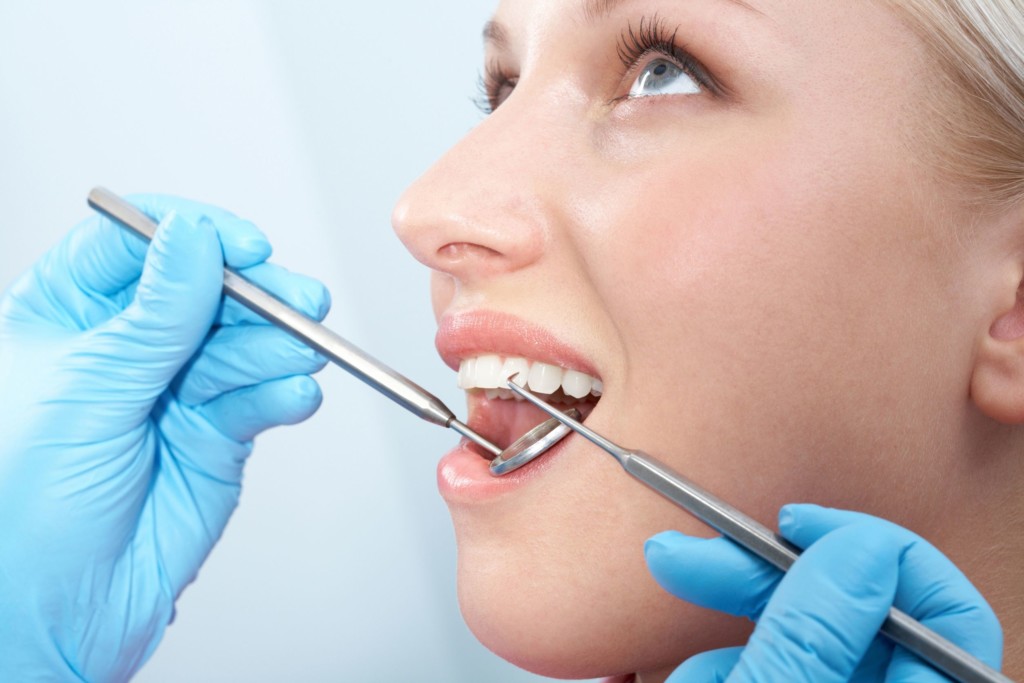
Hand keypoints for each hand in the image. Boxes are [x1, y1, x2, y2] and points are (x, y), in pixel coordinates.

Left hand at [0, 196, 329, 680]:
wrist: (55, 614)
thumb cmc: (22, 506)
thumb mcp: (85, 390)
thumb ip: (153, 315)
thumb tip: (194, 238)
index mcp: (66, 314)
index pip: (136, 243)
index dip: (193, 235)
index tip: (240, 245)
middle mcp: (125, 345)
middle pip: (205, 289)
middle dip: (256, 294)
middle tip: (298, 302)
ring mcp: (175, 389)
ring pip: (242, 343)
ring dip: (277, 348)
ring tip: (298, 357)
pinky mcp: (216, 434)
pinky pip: (259, 399)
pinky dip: (283, 395)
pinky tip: (291, 396)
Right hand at [644, 504, 1002, 681]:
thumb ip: (814, 636)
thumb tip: (858, 550)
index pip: (946, 612)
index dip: (878, 553)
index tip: (801, 527)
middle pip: (852, 604)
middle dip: (765, 568)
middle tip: (700, 550)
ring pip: (795, 629)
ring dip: (728, 619)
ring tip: (682, 613)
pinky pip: (756, 660)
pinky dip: (716, 661)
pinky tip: (691, 676)